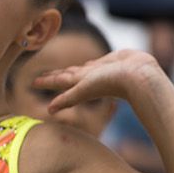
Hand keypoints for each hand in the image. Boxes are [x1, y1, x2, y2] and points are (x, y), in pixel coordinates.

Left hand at [33, 49, 165, 114]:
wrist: (139, 77)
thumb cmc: (112, 83)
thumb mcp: (84, 90)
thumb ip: (68, 98)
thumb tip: (48, 111)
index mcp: (81, 83)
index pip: (59, 81)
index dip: (47, 81)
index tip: (34, 82)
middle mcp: (90, 76)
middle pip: (68, 75)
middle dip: (56, 76)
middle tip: (43, 76)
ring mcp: (103, 70)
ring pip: (83, 69)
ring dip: (73, 70)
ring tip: (66, 71)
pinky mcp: (115, 61)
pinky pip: (99, 62)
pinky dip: (91, 64)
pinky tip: (90, 65)